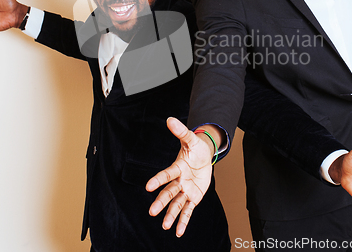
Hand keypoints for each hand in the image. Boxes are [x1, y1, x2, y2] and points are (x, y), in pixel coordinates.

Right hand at [146, 117, 213, 236]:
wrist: (204, 156)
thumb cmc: (195, 148)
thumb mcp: (190, 139)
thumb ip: (181, 131)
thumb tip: (169, 119)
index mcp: (178, 167)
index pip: (167, 174)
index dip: (158, 180)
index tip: (148, 186)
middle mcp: (179, 181)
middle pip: (169, 193)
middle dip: (161, 202)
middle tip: (152, 212)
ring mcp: (186, 190)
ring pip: (177, 204)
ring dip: (171, 215)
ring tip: (164, 225)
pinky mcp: (194, 197)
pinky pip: (188, 210)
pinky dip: (183, 221)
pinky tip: (178, 232)